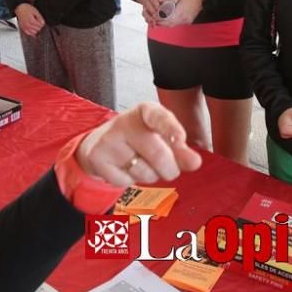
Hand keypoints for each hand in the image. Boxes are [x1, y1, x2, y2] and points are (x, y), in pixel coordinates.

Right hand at [14, 3, 45, 35]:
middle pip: (38, 29)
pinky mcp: (23, 28)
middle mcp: (28, 25)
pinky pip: (28, 33)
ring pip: (34, 32)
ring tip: (35, 24)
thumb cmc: (26, 9)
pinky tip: (33, 30)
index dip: (42, 23)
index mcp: (31, 21)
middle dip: (39, 26)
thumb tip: (43, 23)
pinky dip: (32, 32)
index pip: (40, 26)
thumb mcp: (35, 11)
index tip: (41, 20)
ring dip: (36, 29)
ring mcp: (25, 27)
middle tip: (38, 21)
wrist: (19, 8)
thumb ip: (40, 18)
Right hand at [76, 102, 202, 185]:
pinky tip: (125, 168)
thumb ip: (180, 148)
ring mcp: (109, 139)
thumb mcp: (161, 136)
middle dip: (171, 169)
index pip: (160, 118)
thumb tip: (194, 162)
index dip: (172, 129)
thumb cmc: (140, 138)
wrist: (101, 143)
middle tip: (170, 170)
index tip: (181, 140)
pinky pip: (126, 182)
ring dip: (151, 176)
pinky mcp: (97, 158)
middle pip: (158, 154)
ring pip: (144, 172)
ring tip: (141, 163)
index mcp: (146, 110)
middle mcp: (126, 121)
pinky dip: (131, 181)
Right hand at [135, 0, 165, 25]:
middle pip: (148, 7)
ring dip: (149, 18)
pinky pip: (145, 17)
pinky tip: (153, 26)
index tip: (158, 8)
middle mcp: (146, 2)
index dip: (155, 3)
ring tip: (154, 23)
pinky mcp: (144, 13)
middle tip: (156, 17)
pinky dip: (149, 22)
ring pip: (145, 13)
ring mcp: (144, 8)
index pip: (152, 0)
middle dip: (152, 12)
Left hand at [157, 0, 203, 26]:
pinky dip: (171, 23)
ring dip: (165, 24)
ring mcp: (186, 21)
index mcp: (180, 11)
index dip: (160, 19)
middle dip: (161, 23)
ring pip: (173, 25)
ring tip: (159, 20)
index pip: (167, 18)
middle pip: (169, 24)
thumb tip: (160, 1)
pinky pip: (177, 24)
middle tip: (154, 20)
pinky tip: (167, 20)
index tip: (154, 17)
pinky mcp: (187, 22)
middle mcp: (183, 18)